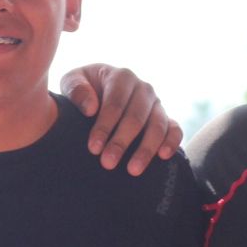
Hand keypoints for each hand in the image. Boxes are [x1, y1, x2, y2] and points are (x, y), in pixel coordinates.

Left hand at [59, 64, 181, 174]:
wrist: (98, 94)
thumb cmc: (83, 90)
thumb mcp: (72, 81)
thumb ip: (77, 89)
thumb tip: (91, 108)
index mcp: (121, 77)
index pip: (115, 102)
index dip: (105, 125)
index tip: (94, 148)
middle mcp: (143, 88)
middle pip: (136, 117)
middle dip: (122, 141)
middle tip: (107, 163)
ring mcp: (156, 104)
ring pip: (158, 125)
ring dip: (146, 149)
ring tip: (133, 170)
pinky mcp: (165, 118)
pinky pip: (175, 129)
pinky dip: (172, 142)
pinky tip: (163, 157)